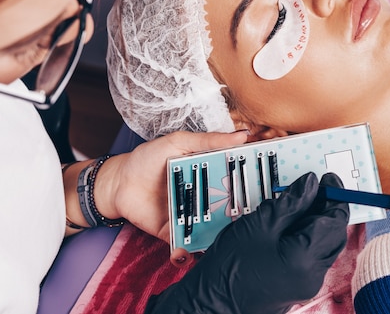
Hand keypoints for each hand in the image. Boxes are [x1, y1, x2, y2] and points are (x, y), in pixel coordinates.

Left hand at [95, 130, 247, 241]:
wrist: (118, 181)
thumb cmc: (148, 158)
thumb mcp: (179, 142)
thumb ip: (209, 141)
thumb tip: (242, 135)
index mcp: (209, 175)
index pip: (235, 182)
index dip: (252, 187)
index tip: (271, 191)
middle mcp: (203, 198)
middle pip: (228, 212)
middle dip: (241, 220)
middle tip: (254, 223)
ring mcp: (189, 218)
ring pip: (210, 233)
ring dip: (218, 240)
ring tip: (227, 244)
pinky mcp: (173, 233)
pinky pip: (184, 246)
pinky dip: (186, 254)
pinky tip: (187, 253)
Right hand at [144, 172, 349, 313]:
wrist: (209, 304)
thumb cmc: (228, 267)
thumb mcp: (259, 225)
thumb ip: (291, 203)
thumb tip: (311, 185)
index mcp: (306, 259)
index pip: (334, 221)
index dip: (333, 196)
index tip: (326, 180)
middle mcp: (312, 276)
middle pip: (334, 236)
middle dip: (328, 210)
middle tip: (316, 189)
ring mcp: (305, 285)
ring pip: (323, 247)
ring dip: (317, 224)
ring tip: (299, 205)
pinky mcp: (295, 288)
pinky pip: (310, 258)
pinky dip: (306, 239)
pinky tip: (289, 227)